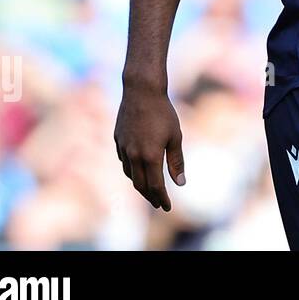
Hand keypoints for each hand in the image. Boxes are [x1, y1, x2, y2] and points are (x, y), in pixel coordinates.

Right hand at [114, 84, 185, 211]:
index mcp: (150, 156)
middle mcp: (133, 156)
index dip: (162, 199)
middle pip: (140, 185)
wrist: (141, 92)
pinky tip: (138, 170)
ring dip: (140, 185)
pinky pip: (124, 161)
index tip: (167, 207)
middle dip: (150, 196)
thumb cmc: (163, 113)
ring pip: (129, 175)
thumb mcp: (175, 136)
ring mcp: (123, 148)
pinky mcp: (117, 140)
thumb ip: (176, 161)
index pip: (156, 186)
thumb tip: (180, 183)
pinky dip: (131, 170)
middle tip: (159, 203)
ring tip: (149, 190)